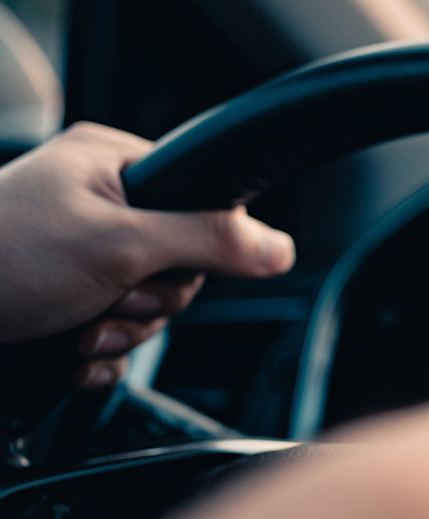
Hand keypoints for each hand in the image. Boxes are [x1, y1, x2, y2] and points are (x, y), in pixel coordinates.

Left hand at [0, 123, 295, 385]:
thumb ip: (208, 241)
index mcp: (111, 162)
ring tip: (81, 333)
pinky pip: (112, 329)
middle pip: (178, 263)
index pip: (202, 205)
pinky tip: (74, 356)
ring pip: (145, 303)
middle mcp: (96, 199)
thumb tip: (280, 247)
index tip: (161, 271)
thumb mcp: (120, 246)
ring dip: (122, 333)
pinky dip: (99, 353)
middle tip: (111, 306)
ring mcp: (75, 250)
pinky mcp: (57, 295)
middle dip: (148, 303)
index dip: (195, 251)